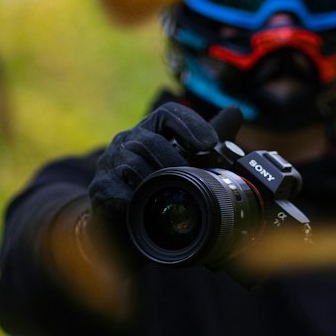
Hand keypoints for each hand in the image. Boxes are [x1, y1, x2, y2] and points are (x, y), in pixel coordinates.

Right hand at [88, 103, 219, 220]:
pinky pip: (118, 191)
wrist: (121, 224)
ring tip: (171, 195)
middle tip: (191, 178)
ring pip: (132, 165)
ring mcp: (109, 165)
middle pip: (149, 141)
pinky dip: (136, 200)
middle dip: (173, 161)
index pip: (168, 113)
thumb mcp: (184, 162)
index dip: (190, 123)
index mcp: (148, 130)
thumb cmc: (155, 188)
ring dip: (156, 182)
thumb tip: (235, 111)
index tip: (209, 143)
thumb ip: (209, 141)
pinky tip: (146, 208)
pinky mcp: (99, 189)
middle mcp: (125, 142)